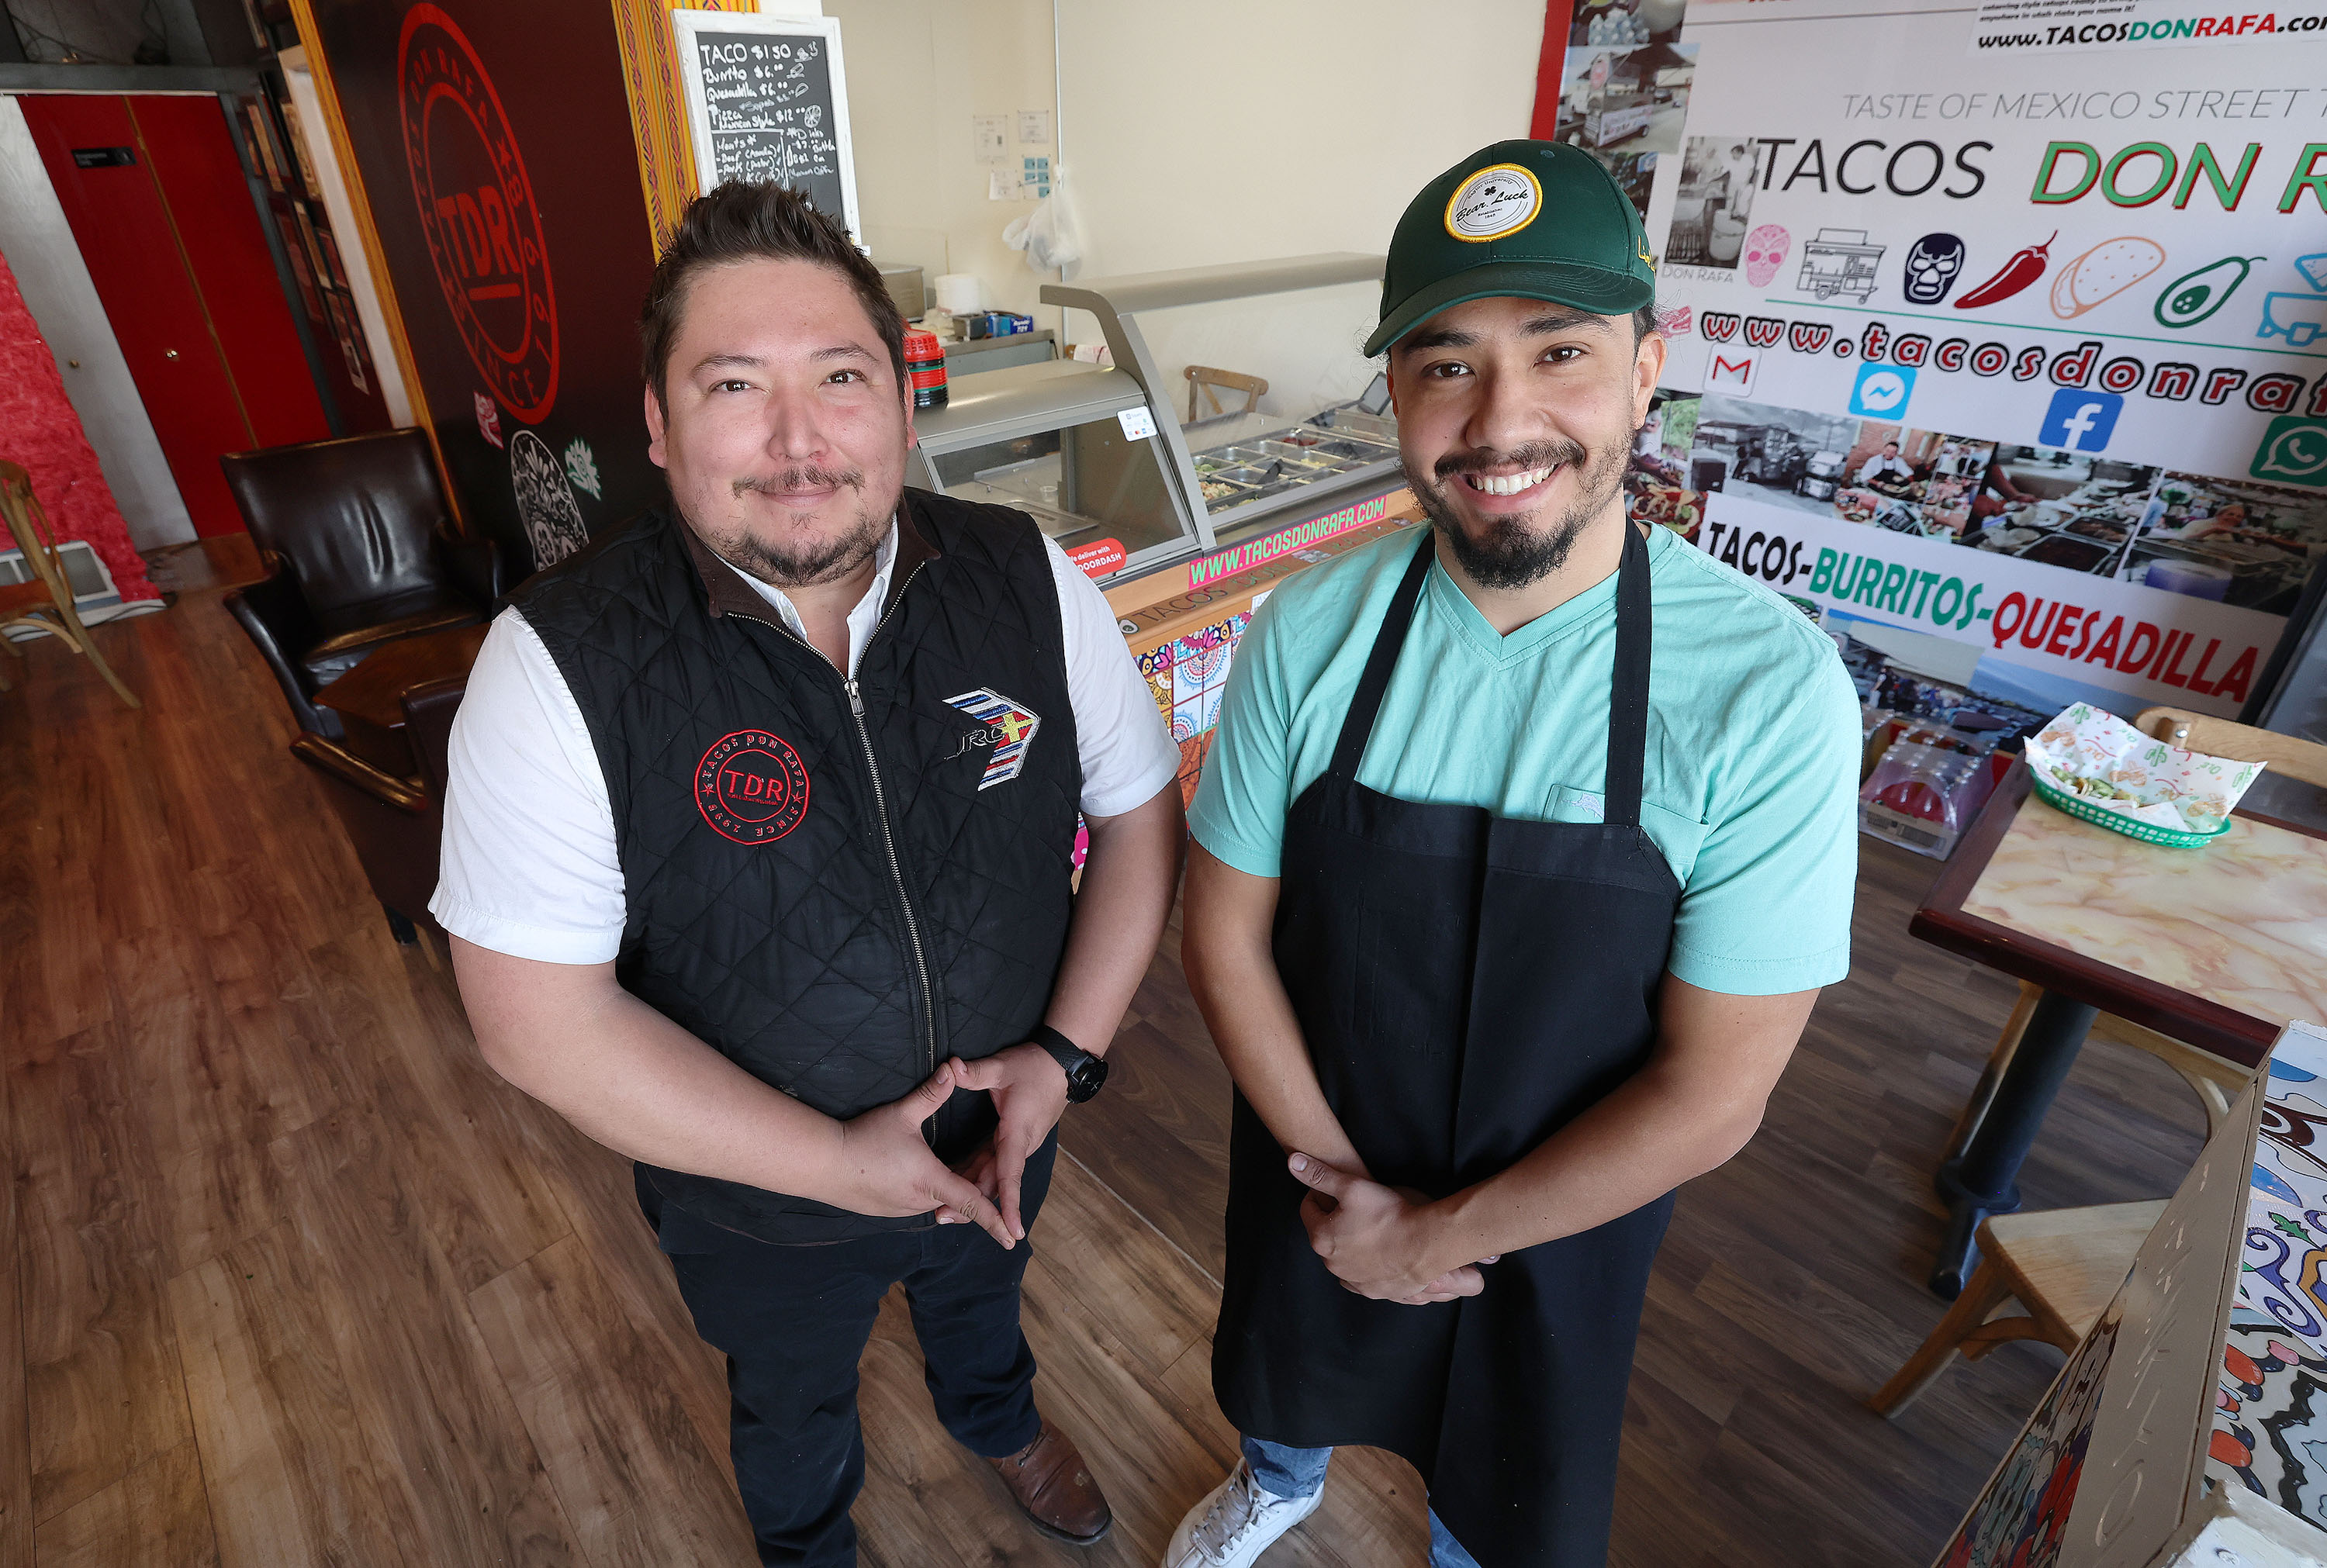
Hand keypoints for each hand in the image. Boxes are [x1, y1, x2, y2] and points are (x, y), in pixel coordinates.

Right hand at [833, 1062, 1014, 1248]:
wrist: (822, 1163)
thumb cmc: (863, 1138)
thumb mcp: (901, 1114)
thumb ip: (931, 1093)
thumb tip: (953, 1069)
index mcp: (930, 1180)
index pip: (972, 1203)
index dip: (994, 1220)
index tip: (1011, 1239)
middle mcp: (919, 1201)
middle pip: (957, 1200)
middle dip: (974, 1188)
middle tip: (987, 1170)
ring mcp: (902, 1209)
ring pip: (938, 1202)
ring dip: (950, 1190)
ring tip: (961, 1171)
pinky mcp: (888, 1210)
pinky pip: (920, 1204)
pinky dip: (931, 1193)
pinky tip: (925, 1174)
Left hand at [936, 1043, 1070, 1241]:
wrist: (1062, 1064)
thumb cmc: (1035, 1065)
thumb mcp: (1003, 1066)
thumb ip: (976, 1072)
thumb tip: (951, 1067)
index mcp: (1018, 1132)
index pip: (1011, 1173)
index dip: (1008, 1202)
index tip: (1010, 1229)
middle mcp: (1020, 1144)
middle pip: (996, 1182)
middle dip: (973, 1203)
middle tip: (943, 1216)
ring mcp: (1018, 1144)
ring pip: (994, 1175)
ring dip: (973, 1191)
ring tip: (945, 1209)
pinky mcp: (1014, 1139)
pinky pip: (994, 1164)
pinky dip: (977, 1175)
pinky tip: (957, 1182)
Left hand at [1289, 1153, 1496, 1305]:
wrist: (1425, 1244)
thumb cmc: (1388, 1214)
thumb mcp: (1352, 1186)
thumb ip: (1319, 1175)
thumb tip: (1293, 1162)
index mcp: (1321, 1238)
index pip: (1308, 1209)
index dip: (1319, 1194)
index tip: (1335, 1189)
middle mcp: (1331, 1264)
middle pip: (1324, 1234)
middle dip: (1333, 1220)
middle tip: (1355, 1207)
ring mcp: (1353, 1280)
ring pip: (1342, 1257)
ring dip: (1348, 1244)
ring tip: (1369, 1229)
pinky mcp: (1372, 1291)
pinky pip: (1361, 1276)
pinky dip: (1364, 1265)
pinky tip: (1378, 1253)